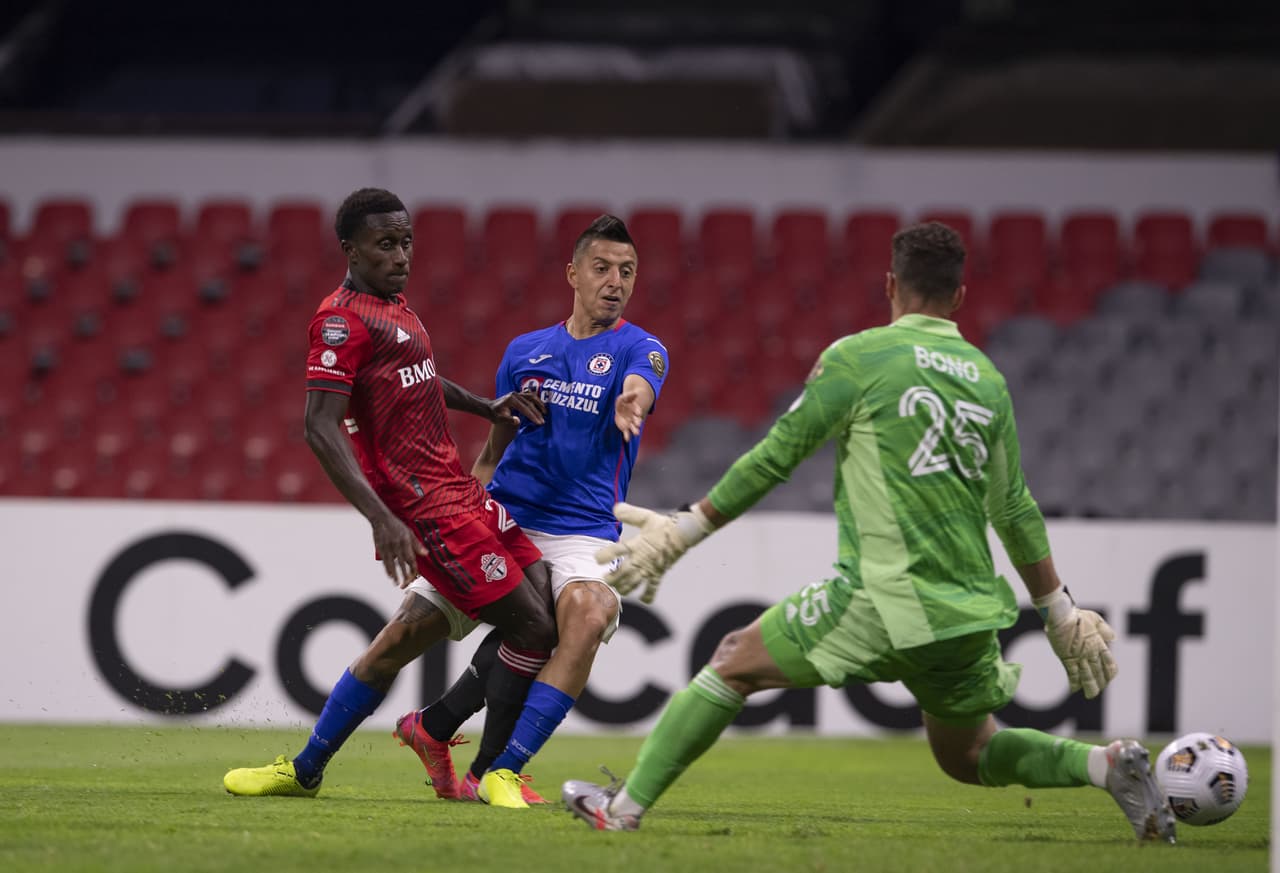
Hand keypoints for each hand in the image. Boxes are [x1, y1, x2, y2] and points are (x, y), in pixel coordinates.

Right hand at [371, 513, 427, 587]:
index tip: (414, 575)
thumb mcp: (409, 533)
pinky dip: (387, 569)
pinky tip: (389, 575)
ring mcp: (388, 548)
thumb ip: (417, 545)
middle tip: (405, 584)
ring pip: (392, 564)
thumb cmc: (397, 526)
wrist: (381, 519)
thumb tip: (426, 554)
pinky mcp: (381, 549)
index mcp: (406, 542)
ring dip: (395, 574)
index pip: (411, 558)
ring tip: (396, 582)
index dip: (413, 568)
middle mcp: (397, 546)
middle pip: (402, 564)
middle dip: (404, 575)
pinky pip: (384, 561)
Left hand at [488, 390, 546, 427]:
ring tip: (545, 412)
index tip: (539, 422)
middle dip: (537, 413)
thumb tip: (518, 420)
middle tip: (542, 422)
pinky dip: (536, 401)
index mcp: (511, 400)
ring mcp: (517, 393)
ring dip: (539, 404)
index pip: (524, 408)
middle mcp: (515, 395)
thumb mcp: (499, 419)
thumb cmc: (494, 414)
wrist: (489, 407)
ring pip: (532, 397)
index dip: (532, 416)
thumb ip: (508, 420)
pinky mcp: (519, 394)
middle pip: (529, 403)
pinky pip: (530, 396)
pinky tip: (540, 406)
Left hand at [594, 502, 712, 603]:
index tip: (597, 559)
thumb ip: (629, 513)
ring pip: (633, 583)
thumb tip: (615, 508)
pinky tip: (643, 600)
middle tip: (604, 579)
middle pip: (622, 573)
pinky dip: (647, 595)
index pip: (617, 551)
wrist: (683, 534)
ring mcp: (650, 569)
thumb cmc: (663, 525)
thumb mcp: (645, 517)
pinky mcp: (659, 574)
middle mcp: (641, 559)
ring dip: (624, 588)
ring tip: (617, 589)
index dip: (605, 555)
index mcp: (636, 545)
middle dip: (611, 578)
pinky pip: (652, 588)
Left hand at [614, 388, 646, 441]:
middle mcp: (633, 417)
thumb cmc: (623, 402)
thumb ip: (630, 395)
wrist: (621, 408)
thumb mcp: (625, 397)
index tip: (638, 413)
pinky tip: (627, 439)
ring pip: (633, 427)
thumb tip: (636, 393)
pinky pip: (626, 432)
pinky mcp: (624, 427)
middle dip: (637, 421)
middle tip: (638, 424)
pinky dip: (627, 436)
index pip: (637, 410)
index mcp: (634, 409)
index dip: (638, 411)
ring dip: (634, 430)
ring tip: (637, 433)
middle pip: (636, 419)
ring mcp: (629, 422)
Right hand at [1038, 589, 1117, 697]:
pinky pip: (1072, 674)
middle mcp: (1091, 652)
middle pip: (1099, 673)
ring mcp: (1079, 656)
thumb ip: (1104, 629)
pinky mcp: (1067, 658)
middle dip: (1100, 683)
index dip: (1109, 673)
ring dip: (1090, 687)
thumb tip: (1113, 638)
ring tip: (1091, 695)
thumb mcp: (1094, 618)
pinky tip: (1074, 690)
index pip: (1109, 663)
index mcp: (1099, 643)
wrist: (1061, 614)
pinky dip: (1073, 683)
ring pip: (1087, 676)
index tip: (1108, 678)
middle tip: (1098, 690)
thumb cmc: (1076, 614)